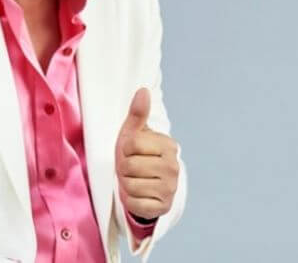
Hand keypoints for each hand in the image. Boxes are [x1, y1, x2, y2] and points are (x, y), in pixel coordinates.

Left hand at [115, 88, 178, 220]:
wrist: (146, 185)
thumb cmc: (137, 155)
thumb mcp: (134, 133)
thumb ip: (137, 113)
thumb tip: (142, 90)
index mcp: (168, 145)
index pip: (132, 144)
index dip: (124, 148)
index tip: (130, 151)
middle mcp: (173, 166)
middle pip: (129, 165)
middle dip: (123, 167)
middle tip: (130, 168)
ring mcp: (170, 188)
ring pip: (129, 185)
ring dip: (125, 184)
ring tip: (133, 180)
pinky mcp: (163, 207)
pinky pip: (134, 203)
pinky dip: (130, 200)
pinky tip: (138, 194)